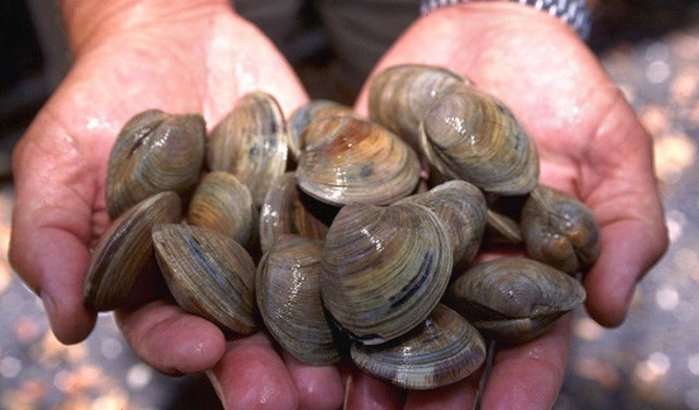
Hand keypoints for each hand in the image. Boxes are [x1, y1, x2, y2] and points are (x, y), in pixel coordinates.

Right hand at [9, 1, 343, 407]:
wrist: (176, 38)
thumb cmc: (107, 97)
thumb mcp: (61, 158)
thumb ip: (53, 235)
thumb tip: (64, 323)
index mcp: (160, 278)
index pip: (167, 329)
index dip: (181, 347)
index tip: (204, 350)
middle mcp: (223, 272)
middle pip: (249, 336)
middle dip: (275, 371)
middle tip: (305, 398)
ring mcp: (277, 240)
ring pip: (306, 303)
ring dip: (331, 343)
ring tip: (355, 374)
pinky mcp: (319, 205)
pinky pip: (345, 238)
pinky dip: (368, 268)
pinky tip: (398, 295)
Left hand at [352, 2, 667, 407]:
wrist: (485, 30)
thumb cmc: (561, 87)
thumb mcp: (610, 145)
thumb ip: (625, 222)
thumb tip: (613, 307)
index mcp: (521, 268)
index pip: (523, 345)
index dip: (512, 389)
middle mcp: (457, 265)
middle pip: (440, 343)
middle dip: (420, 390)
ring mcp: (402, 237)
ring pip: (379, 311)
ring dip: (359, 355)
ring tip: (335, 392)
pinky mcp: (357, 200)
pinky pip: (334, 245)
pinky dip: (315, 279)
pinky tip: (293, 314)